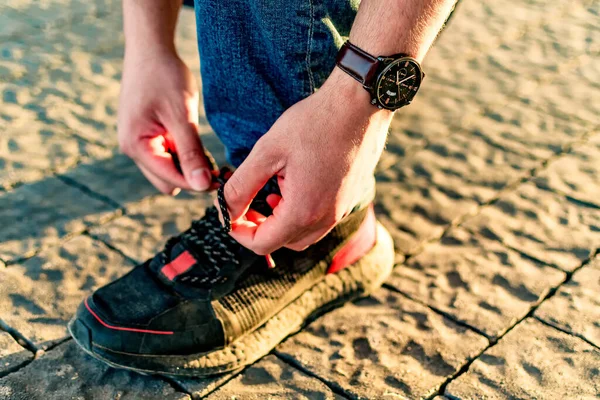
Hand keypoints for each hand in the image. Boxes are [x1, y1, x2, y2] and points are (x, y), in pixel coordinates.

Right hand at [118, 49, 213, 194]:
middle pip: (166, 181)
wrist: (151, 49)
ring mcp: (137, 142)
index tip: (223, 180)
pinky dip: (182, 154)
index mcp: (135, 146)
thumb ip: (191, 152)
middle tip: (218, 168)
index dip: (197, 183)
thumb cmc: (164, 77)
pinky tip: (196, 143)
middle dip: (191, 178)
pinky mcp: (146, 135)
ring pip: (167, 170)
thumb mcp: (182, 116)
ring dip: (188, 166)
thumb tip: (202, 185)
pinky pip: (166, 155)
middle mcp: (132, 148)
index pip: (170, 179)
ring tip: (209, 154)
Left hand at [219, 69, 392, 254]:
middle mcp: (325, 218)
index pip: (263, 243)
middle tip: (247, 204)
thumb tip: (225, 209)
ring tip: (272, 192)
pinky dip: (301, 213)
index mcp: (303, 211)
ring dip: (281, 222)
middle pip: (283, 243)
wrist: (359, 105)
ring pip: (303, 234)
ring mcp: (341, 210)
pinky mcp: (349, 198)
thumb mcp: (267, 152)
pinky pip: (320, 220)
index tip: (228, 213)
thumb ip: (241, 186)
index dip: (239, 232)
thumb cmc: (313, 123)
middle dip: (260, 228)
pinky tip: (294, 184)